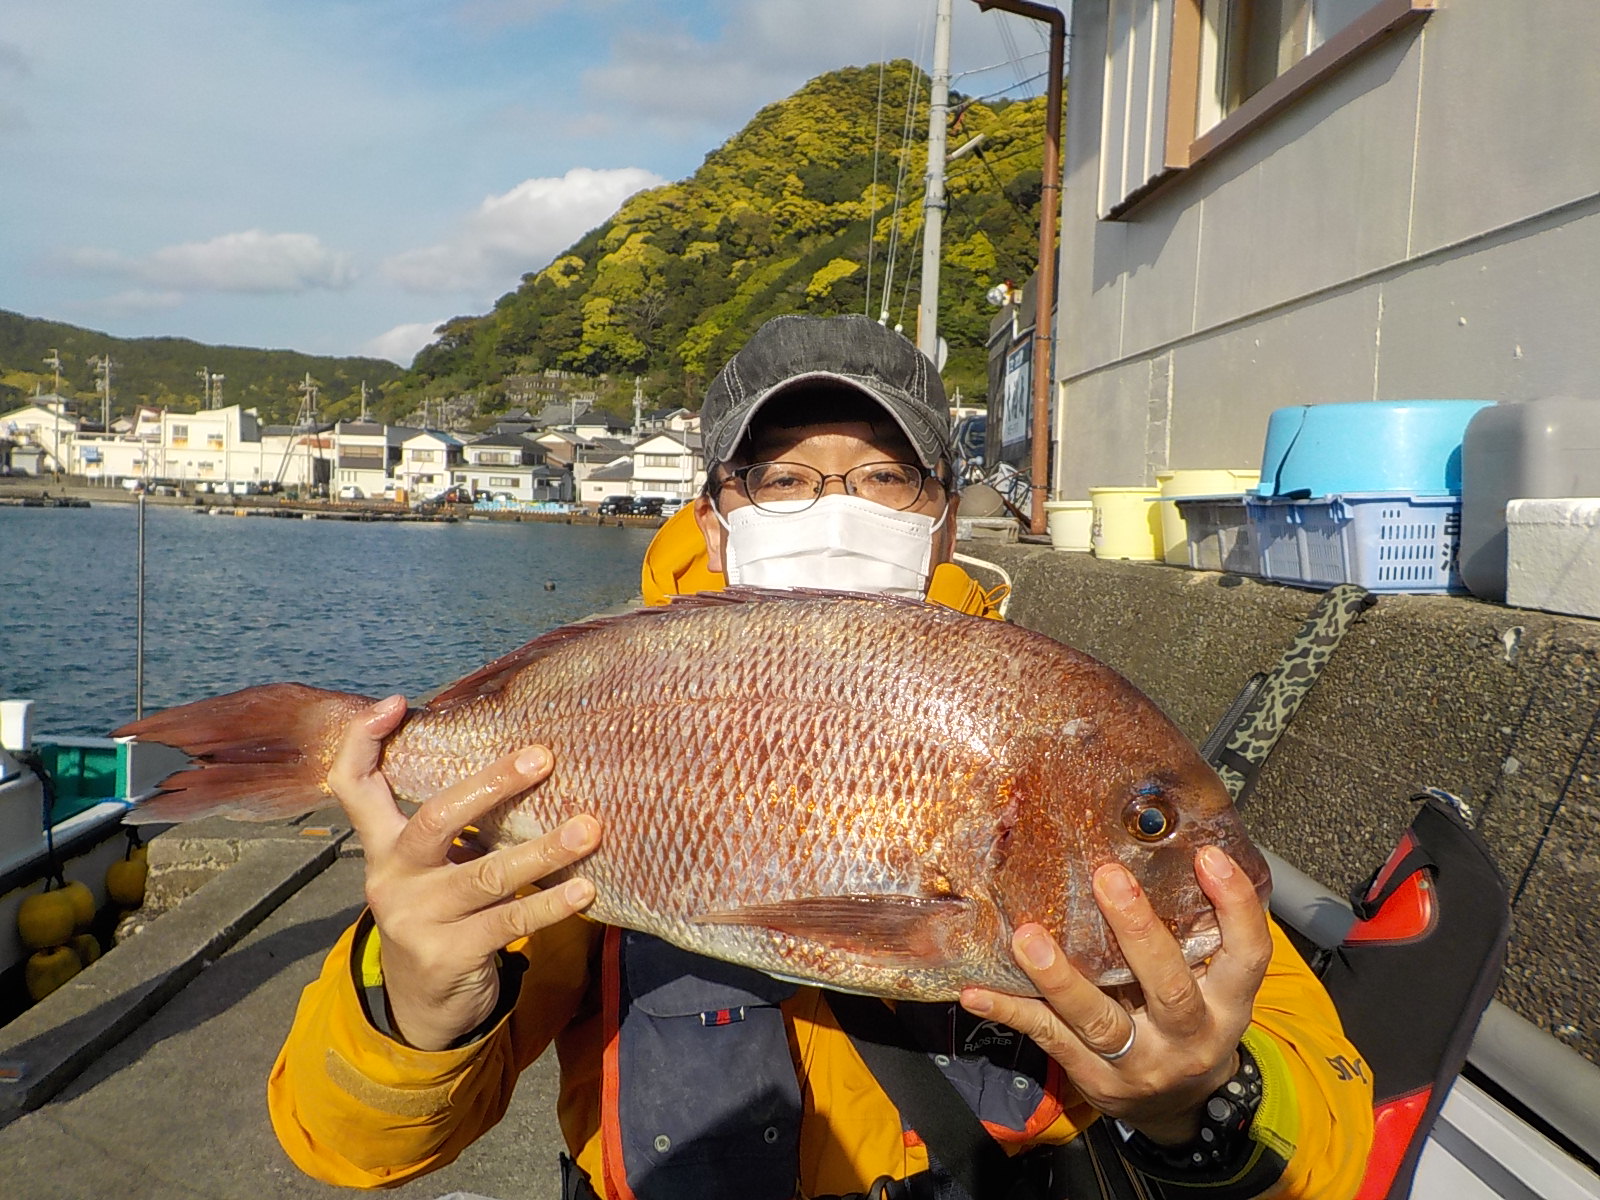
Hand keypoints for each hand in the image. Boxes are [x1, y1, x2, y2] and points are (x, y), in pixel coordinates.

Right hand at [328, 694, 600, 1051]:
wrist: (423, 1005)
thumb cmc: (441, 910)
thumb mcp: (430, 865)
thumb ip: (451, 821)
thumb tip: (520, 757)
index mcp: (382, 846)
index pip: (352, 785)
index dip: (362, 742)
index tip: (394, 703)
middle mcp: (391, 877)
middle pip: (434, 819)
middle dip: (490, 785)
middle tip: (543, 756)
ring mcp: (415, 919)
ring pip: (485, 875)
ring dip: (542, 850)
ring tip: (588, 828)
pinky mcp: (446, 957)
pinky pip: (508, 922)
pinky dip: (550, 904)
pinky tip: (584, 889)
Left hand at [959, 846, 1271, 1144]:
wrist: (1178, 1110)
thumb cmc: (1189, 1023)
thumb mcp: (1210, 987)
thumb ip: (1194, 935)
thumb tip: (1152, 849)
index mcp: (1227, 1005)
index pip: (1246, 956)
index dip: (1234, 906)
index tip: (1209, 857)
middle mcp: (1189, 1038)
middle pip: (1169, 987)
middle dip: (1139, 932)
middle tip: (1109, 878)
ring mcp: (1140, 1064)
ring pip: (1100, 1020)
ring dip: (1060, 978)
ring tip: (1028, 938)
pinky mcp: (1095, 1079)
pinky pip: (1049, 1039)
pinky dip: (1011, 1012)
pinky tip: (977, 992)